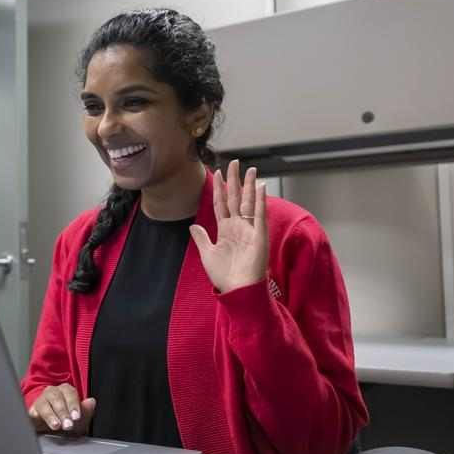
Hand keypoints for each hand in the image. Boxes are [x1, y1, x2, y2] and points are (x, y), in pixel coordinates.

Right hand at [28, 384, 96, 433]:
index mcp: (65, 391)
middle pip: (56, 397)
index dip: (73, 404)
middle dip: (63, 412)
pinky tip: (39, 423)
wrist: (50, 429)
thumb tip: (91, 402)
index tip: (76, 417)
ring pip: (43, 404)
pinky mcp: (30, 412)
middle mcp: (52, 393)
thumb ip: (86, 410)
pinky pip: (31, 413)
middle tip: (68, 425)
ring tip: (56, 425)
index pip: (69, 393)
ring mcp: (40, 402)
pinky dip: (34, 418)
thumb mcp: (79, 418)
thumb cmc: (66, 420)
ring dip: (50, 415)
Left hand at [189, 160, 268, 293]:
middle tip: (233, 163)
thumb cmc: (224, 275)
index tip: (217, 173)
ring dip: (249, 186)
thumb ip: (201, 238)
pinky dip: (260, 201)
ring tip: (250, 169)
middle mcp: (238, 226)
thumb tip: (192, 226)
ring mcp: (249, 229)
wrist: (237, 290)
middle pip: (235, 198)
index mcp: (225, 230)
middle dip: (234, 180)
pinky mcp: (259, 235)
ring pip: (248, 202)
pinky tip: (261, 187)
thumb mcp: (207, 254)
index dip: (220, 188)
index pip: (222, 204)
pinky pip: (260, 215)